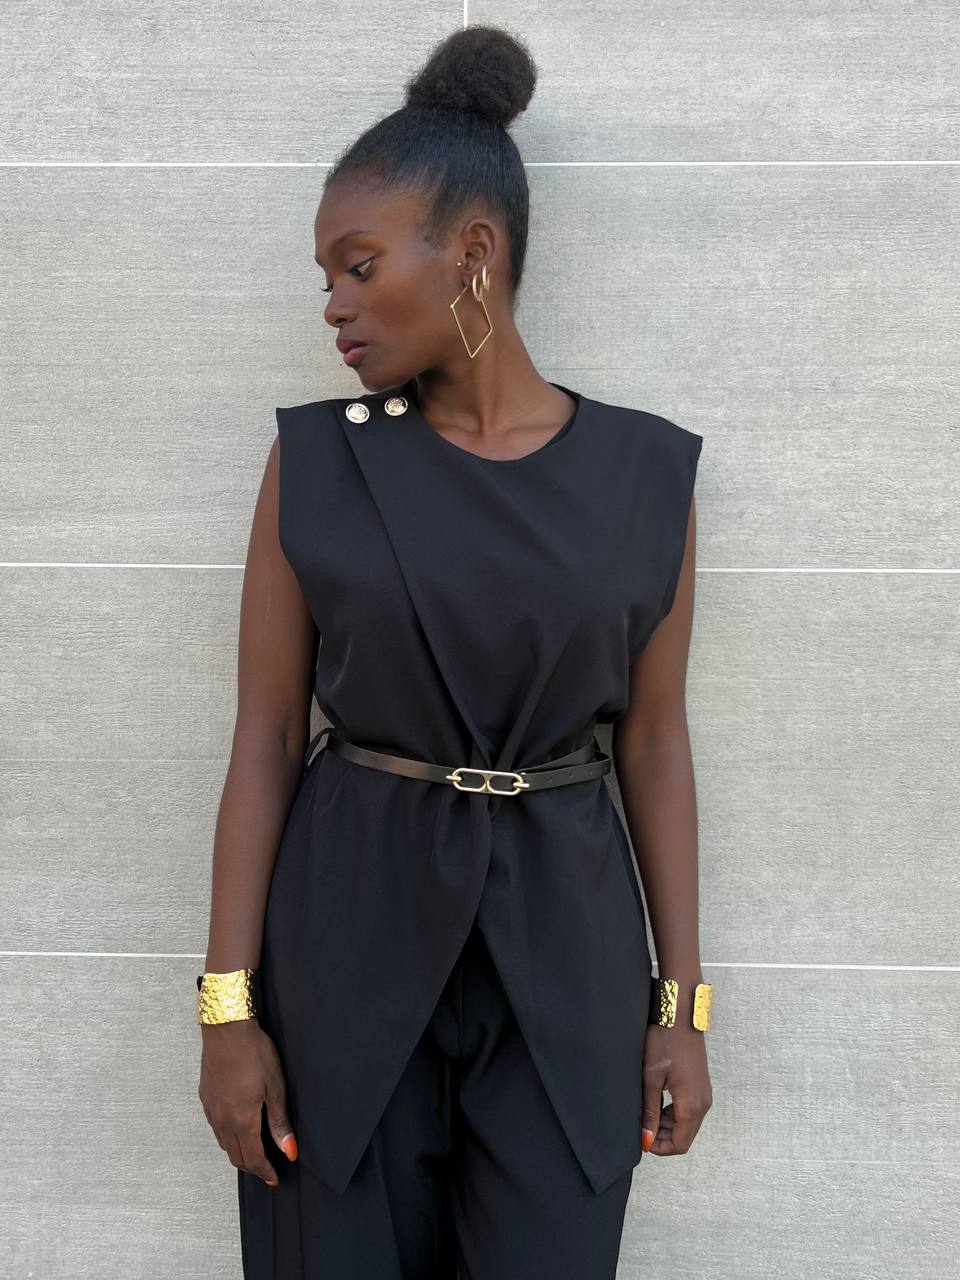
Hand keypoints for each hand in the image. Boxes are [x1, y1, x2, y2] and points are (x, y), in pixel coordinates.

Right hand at [198, 1019, 298, 1186]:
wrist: (226, 1028)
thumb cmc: (253, 1052)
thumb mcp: (275, 1087)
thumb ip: (279, 1122)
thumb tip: (289, 1150)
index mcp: (241, 1121)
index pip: (253, 1159)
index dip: (265, 1172)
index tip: (274, 1178)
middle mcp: (222, 1121)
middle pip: (236, 1157)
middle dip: (253, 1167)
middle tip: (267, 1169)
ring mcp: (211, 1111)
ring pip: (224, 1144)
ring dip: (239, 1153)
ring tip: (255, 1151)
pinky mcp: (205, 1100)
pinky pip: (216, 1129)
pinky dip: (228, 1137)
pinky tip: (238, 1128)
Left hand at [641, 1022, 712, 1155]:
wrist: (680, 1015)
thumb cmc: (665, 1042)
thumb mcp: (651, 1078)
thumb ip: (650, 1111)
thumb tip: (647, 1139)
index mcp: (692, 1105)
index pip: (680, 1144)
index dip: (660, 1148)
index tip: (642, 1140)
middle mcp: (703, 1103)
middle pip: (685, 1136)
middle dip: (663, 1137)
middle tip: (642, 1126)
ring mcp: (704, 1094)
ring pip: (687, 1124)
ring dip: (668, 1126)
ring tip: (646, 1113)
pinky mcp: (701, 1085)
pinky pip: (690, 1110)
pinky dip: (674, 1114)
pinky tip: (657, 1102)